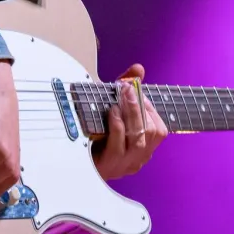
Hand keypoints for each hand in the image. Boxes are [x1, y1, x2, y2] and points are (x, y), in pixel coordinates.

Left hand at [93, 64, 167, 180]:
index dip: (151, 108)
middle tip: (129, 89)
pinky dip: (117, 126)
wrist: (73, 159)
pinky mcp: (108, 165)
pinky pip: (118, 146)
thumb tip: (138, 68)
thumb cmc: (98, 133)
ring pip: (138, 141)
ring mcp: (124, 164)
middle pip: (151, 133)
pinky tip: (112, 113)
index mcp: (145, 148)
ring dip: (131, 115)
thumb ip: (128, 89)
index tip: (138, 91)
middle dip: (140, 107)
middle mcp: (138, 158)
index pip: (159, 130)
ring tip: (122, 97)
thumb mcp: (115, 109)